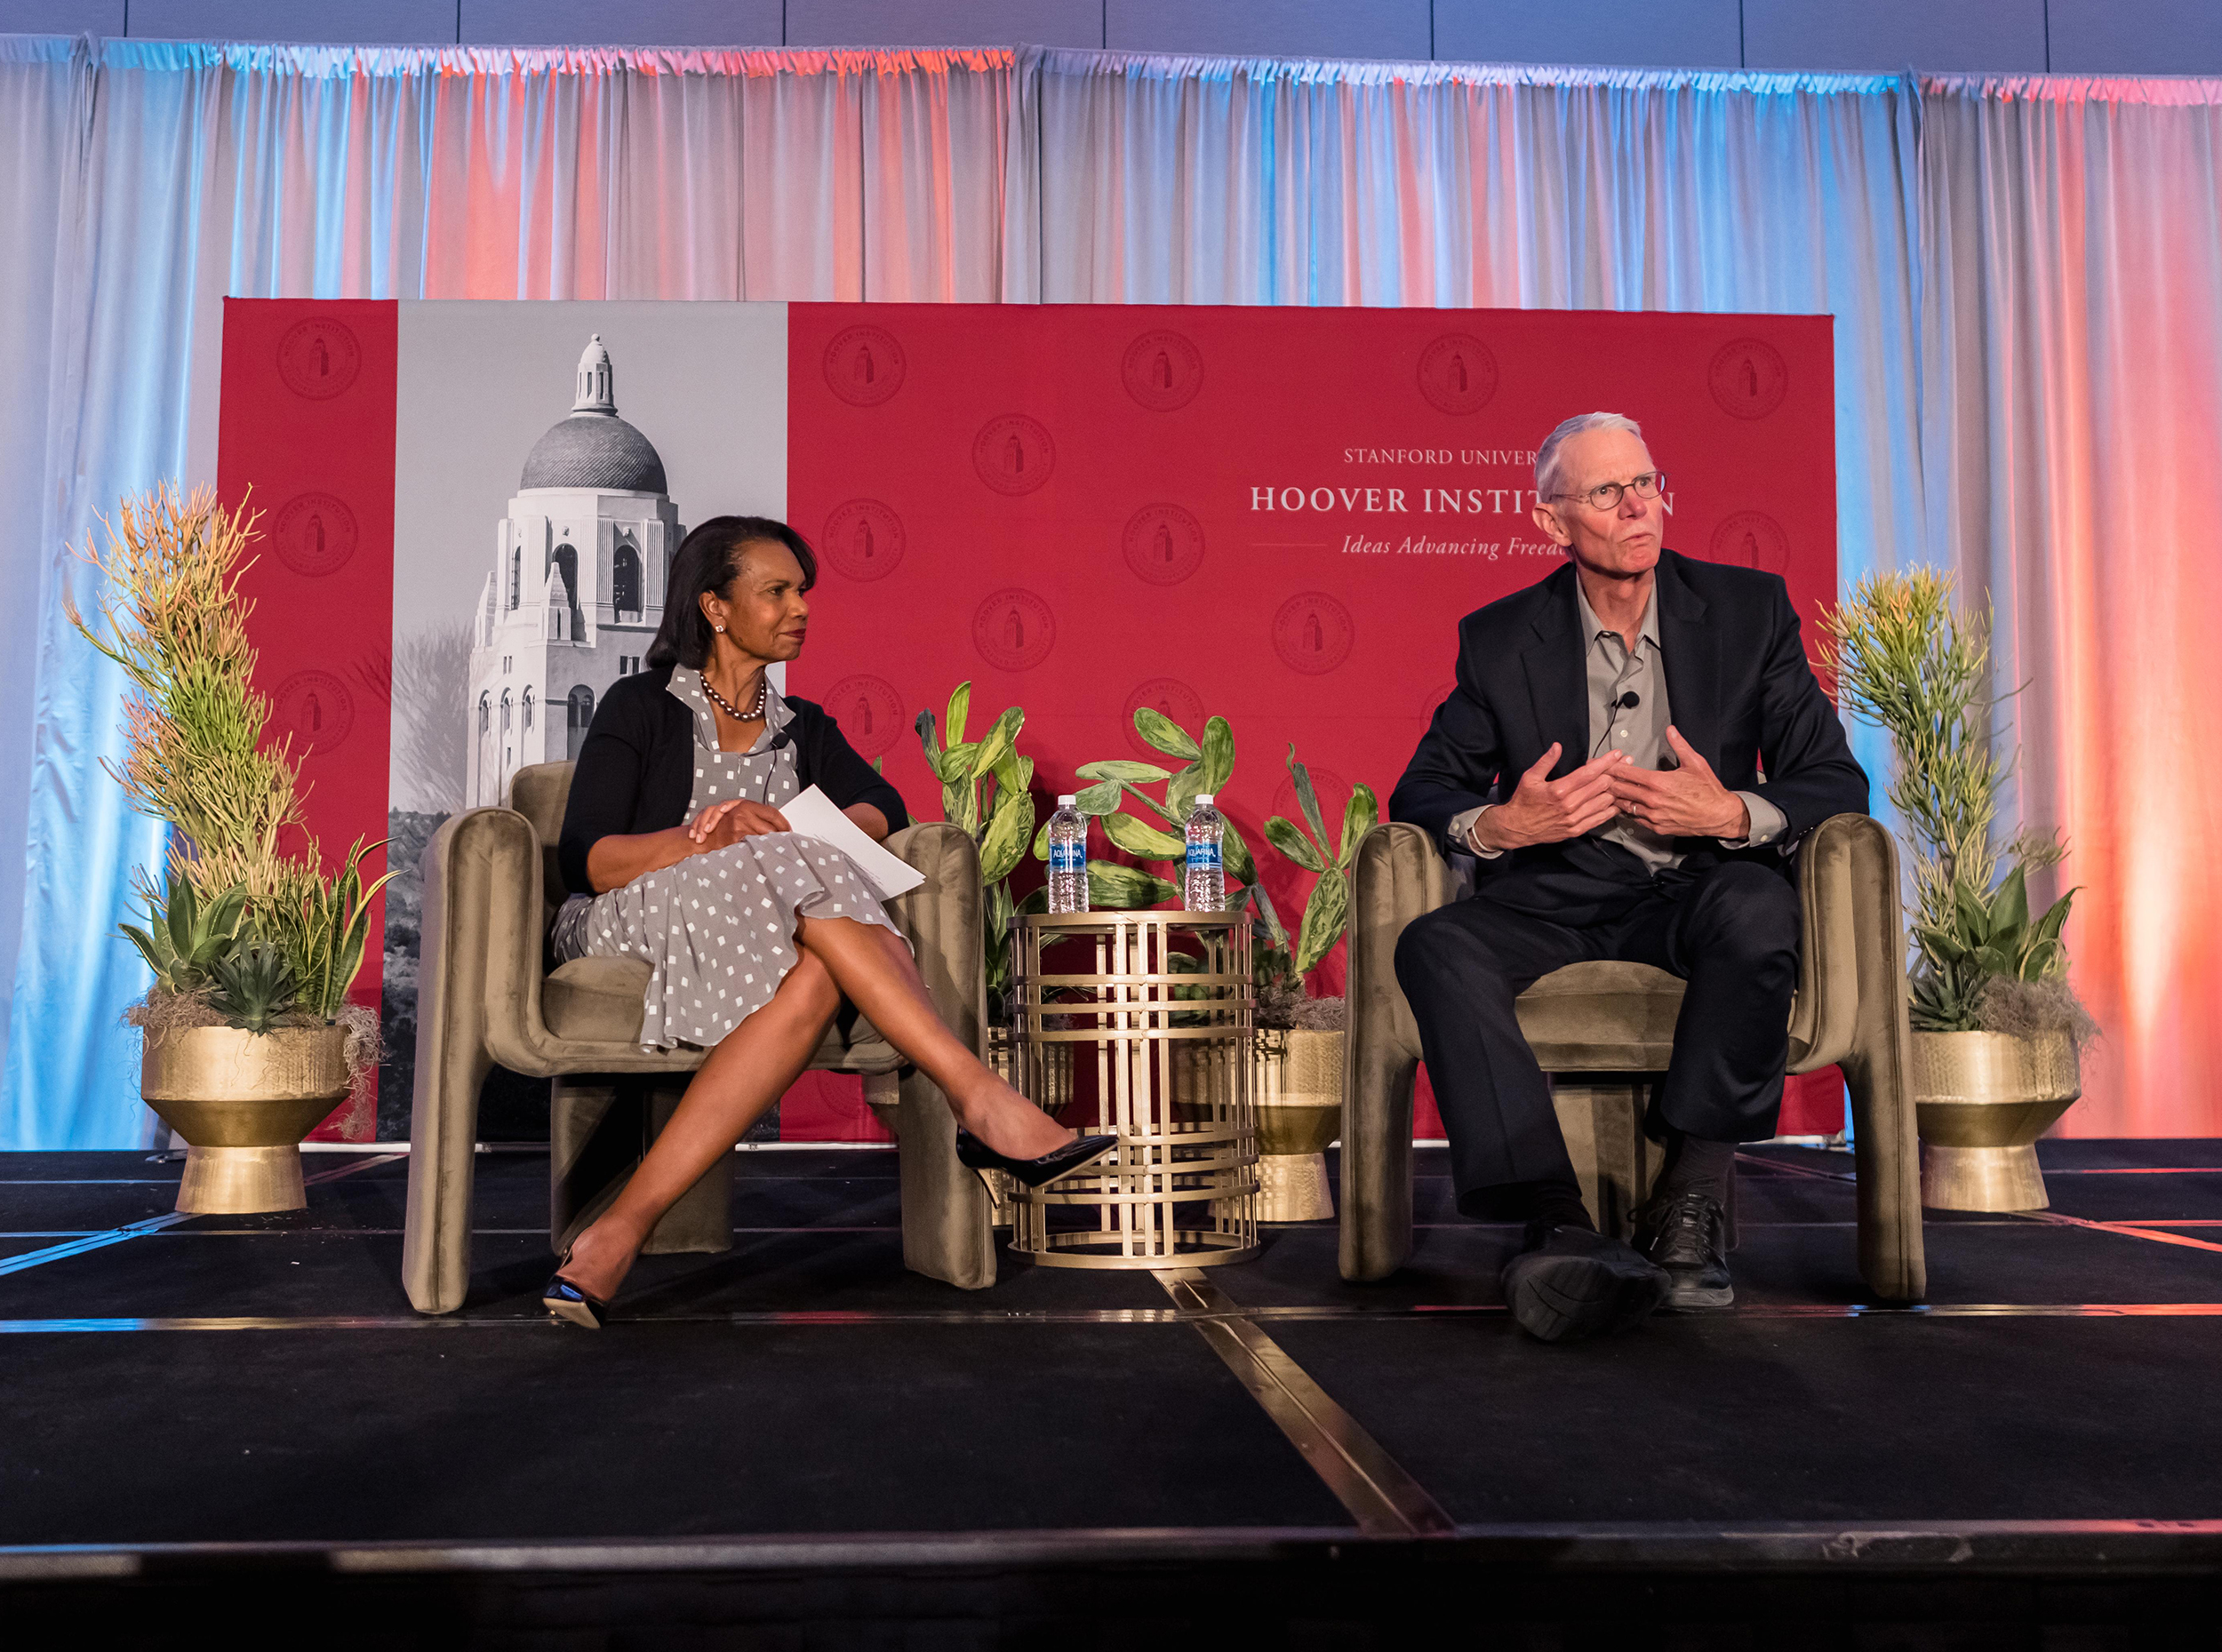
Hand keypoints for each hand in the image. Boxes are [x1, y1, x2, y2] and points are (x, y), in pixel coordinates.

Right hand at [684, 799, 791, 854]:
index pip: (773, 813)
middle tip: (785, 843)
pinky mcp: (736, 838)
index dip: (783, 824)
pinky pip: (755, 845)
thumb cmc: (721, 828)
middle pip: (771, 826)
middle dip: (780, 836)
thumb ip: (755, 818)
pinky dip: (761, 849)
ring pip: (765, 837)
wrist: (703, 837)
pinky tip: (763, 852)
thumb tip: (777, 827)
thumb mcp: (739, 816)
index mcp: (746, 805)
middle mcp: (743, 813)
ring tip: (775, 849)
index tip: (789, 831)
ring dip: (772, 844)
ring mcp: (739, 825)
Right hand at [1472, 744, 1625, 850]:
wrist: (1516, 828)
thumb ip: (1546, 761)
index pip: (1589, 773)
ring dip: (1615, 790)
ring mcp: (1574, 819)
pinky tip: (1617, 801)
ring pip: (1604, 802)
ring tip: (1624, 780)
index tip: (1617, 754)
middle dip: (1615, 773)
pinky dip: (1610, 809)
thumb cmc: (1523, 801)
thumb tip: (1557, 746)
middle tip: (1625, 764)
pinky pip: (1599, 819)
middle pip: (1601, 786)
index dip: (1606, 762)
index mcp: (1559, 790)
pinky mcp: (1576, 830)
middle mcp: (1569, 805)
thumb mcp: (1529, 778)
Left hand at [1605, 726, 1748, 837]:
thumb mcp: (1695, 763)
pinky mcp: (1657, 827)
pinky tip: (1625, 806)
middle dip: (1608, 782)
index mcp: (1659, 782)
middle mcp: (1653, 800)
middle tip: (1597, 778)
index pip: (1626, 773)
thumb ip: (1679, 745)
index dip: (1612, 768)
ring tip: (1607, 792)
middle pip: (1620, 790)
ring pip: (1625, 806)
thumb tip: (1671, 731)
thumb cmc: (1709, 791)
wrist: (1719, 815)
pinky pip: (1636, 819)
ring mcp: (1654, 816)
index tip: (1602, 765)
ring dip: (1616, 798)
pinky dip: (1629, 812)